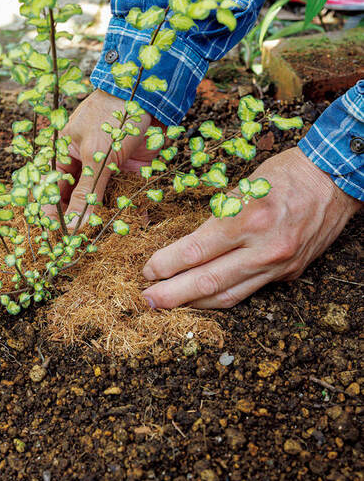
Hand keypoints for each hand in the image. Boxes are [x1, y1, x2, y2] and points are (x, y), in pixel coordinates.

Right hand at [44, 89, 163, 227]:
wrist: (149, 97)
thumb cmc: (112, 115)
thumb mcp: (95, 155)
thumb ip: (86, 192)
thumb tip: (72, 225)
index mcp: (62, 152)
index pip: (49, 189)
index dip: (50, 212)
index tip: (55, 236)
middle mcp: (80, 162)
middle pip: (72, 198)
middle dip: (74, 218)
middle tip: (77, 244)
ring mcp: (103, 167)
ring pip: (96, 200)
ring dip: (98, 216)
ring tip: (99, 239)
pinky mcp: (125, 172)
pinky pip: (120, 195)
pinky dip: (123, 208)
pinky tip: (126, 224)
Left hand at [142, 147, 360, 308]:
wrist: (333, 181)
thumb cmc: (284, 174)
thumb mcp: (243, 186)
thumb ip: (218, 218)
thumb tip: (189, 246)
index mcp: (248, 218)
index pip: (197, 251)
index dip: (168, 264)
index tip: (148, 270)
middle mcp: (264, 248)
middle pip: (208, 281)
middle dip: (173, 294)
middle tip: (148, 300)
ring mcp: (278, 265)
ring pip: (229, 296)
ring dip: (196, 304)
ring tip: (170, 306)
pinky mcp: (289, 274)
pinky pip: (249, 291)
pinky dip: (223, 296)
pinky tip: (205, 298)